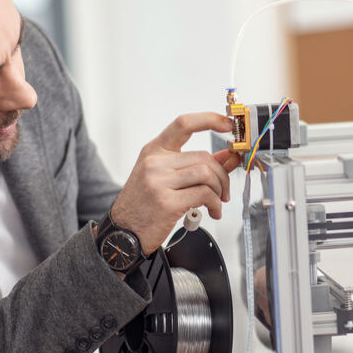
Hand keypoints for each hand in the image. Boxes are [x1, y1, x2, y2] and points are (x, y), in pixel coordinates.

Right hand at [110, 113, 241, 255]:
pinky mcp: (168, 203)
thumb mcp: (163, 179)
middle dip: (222, 174)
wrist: (123, 233)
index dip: (209, 119)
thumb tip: (228, 156)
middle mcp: (154, 163)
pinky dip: (215, 203)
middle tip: (224, 190)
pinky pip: (204, 195)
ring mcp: (159, 183)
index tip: (228, 124)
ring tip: (217, 201)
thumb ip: (194, 165)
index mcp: (153, 152)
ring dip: (219, 189)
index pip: (184, 124)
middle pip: (204, 157)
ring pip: (206, 174)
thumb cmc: (142, 207)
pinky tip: (213, 211)